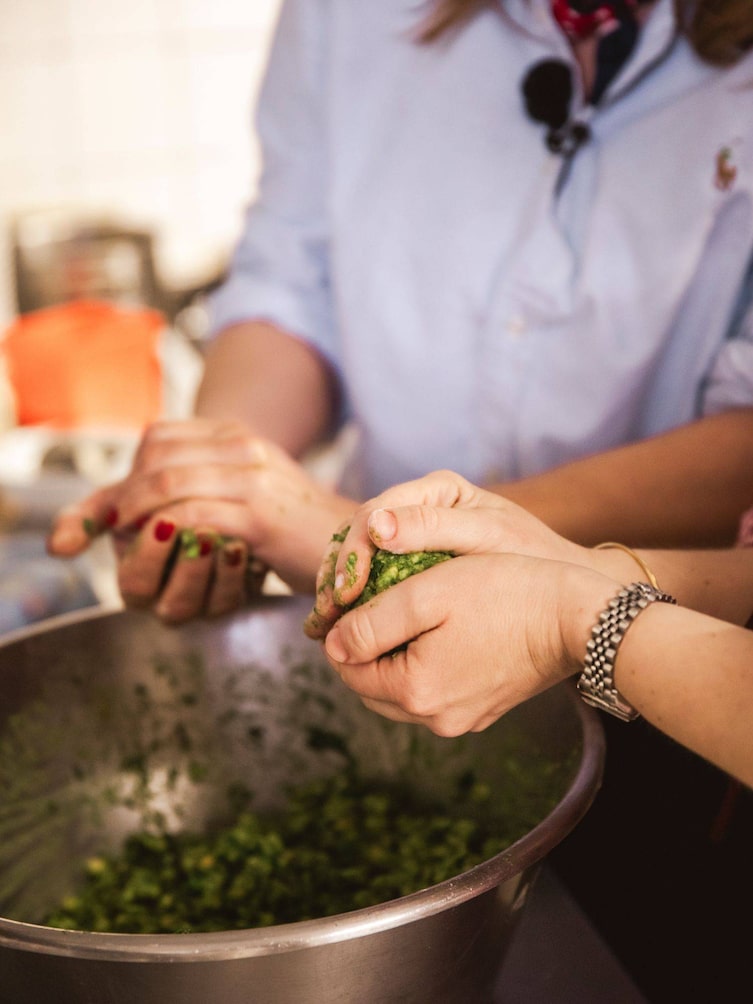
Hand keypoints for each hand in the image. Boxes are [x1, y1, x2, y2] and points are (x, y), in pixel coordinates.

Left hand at [47, 419, 355, 620]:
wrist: (356, 548)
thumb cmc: (295, 531)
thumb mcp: (244, 498)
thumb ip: (202, 490)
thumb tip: (149, 507)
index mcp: (237, 438)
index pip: (159, 438)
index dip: (123, 472)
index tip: (100, 510)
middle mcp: (244, 447)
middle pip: (156, 456)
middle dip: (118, 494)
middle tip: (100, 527)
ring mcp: (253, 477)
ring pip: (168, 482)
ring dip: (133, 511)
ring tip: (120, 536)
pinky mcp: (260, 514)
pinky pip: (194, 514)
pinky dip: (164, 530)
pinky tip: (156, 544)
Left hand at [302, 469, 617, 734]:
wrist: (578, 617)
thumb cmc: (504, 593)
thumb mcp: (427, 593)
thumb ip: (371, 622)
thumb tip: (332, 646)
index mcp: (415, 692)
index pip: (348, 669)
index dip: (341, 630)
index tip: (355, 595)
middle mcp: (436, 719)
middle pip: (372, 686)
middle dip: (365, 648)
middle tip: (376, 602)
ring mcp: (464, 719)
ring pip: (402, 690)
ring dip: (394, 657)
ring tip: (407, 613)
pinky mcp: (485, 709)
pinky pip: (435, 692)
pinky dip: (425, 665)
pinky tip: (439, 630)